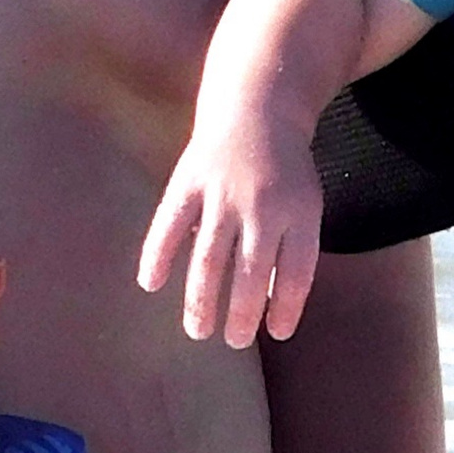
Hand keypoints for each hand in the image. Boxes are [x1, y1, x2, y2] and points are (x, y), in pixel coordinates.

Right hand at [139, 106, 326, 348]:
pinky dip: (158, 254)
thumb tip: (269, 306)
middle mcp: (261, 206)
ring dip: (201, 298)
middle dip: (242, 313)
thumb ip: (290, 251)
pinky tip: (149, 283)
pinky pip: (169, 224)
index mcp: (298, 213)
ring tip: (198, 330)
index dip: (286, 308)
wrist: (257, 111)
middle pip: (251, 272)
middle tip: (233, 342)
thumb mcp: (304, 206)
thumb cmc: (284, 172)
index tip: (276, 334)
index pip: (296, 272)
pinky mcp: (189, 181)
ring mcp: (222, 194)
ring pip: (210, 257)